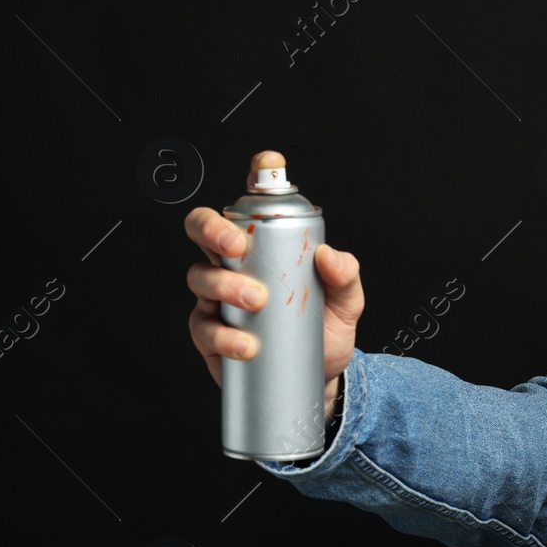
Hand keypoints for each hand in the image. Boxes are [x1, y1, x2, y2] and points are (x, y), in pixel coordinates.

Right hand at [185, 150, 363, 409]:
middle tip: (237, 245)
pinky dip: (223, 335)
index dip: (257, 177)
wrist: (318, 381)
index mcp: (265, 245)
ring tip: (256, 301)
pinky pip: (203, 328)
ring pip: (199, 277)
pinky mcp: (211, 335)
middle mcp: (235, 265)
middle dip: (213, 230)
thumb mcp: (346, 303)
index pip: (255, 204)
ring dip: (223, 284)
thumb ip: (346, 277)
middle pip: (204, 230)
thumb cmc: (324, 332)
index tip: (268, 165)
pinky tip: (246, 345)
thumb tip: (330, 256)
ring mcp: (218, 298)